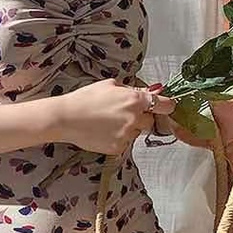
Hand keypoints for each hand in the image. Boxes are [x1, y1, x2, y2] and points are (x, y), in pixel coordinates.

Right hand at [55, 79, 176, 154]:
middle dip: (142, 118)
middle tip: (124, 115)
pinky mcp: (118, 147)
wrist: (66, 118)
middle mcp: (135, 118)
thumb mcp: (110, 85)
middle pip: (150, 122)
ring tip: (108, 123)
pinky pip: (124, 143)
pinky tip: (103, 132)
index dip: (166, 106)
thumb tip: (150, 91)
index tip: (166, 107)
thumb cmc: (85, 98)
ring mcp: (127, 134)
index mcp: (135, 99)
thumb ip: (132, 90)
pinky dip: (117, 139)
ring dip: (129, 129)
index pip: (165, 105)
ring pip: (136, 133)